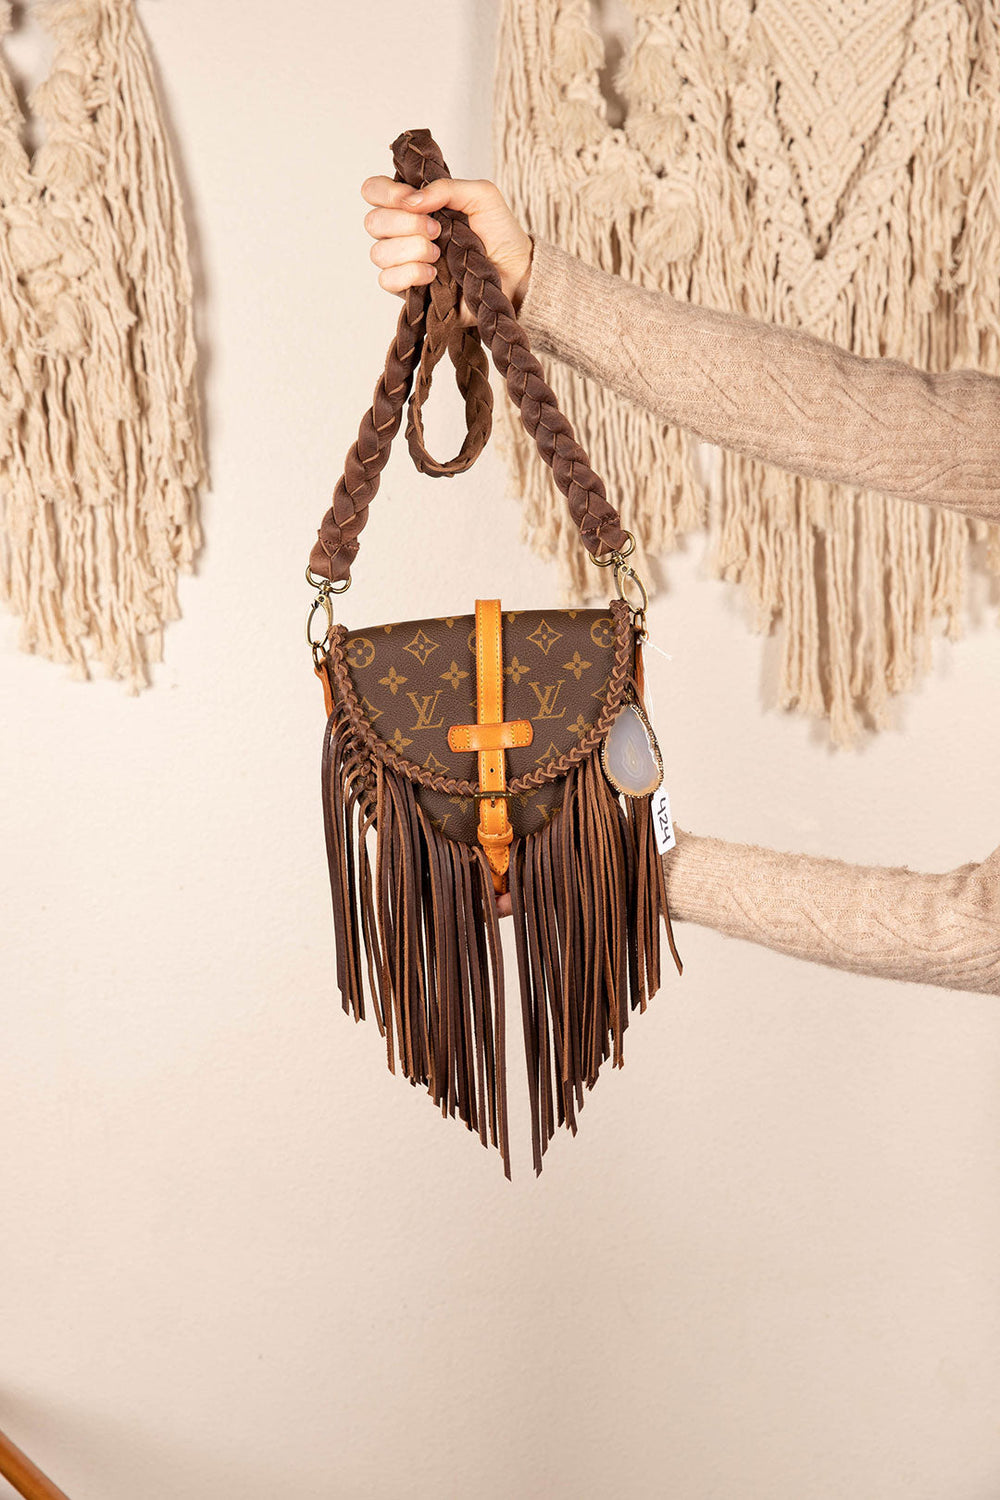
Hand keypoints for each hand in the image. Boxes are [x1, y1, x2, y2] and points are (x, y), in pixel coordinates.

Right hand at [361, 174, 532, 325]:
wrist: (515, 274)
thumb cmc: (499, 233)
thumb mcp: (481, 195)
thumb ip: (446, 187)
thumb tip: (411, 200)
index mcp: (414, 204)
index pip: (374, 191)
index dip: (385, 193)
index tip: (412, 200)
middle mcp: (403, 232)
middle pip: (373, 222)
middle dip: (405, 223)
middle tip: (437, 230)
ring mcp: (404, 262)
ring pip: (379, 253)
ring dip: (410, 249)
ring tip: (438, 254)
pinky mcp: (410, 290)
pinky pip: (387, 281)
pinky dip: (409, 274)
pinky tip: (432, 274)